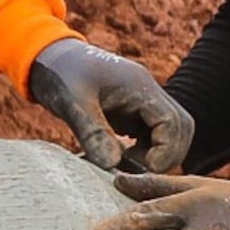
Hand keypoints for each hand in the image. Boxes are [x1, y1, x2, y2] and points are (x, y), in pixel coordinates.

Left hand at [26, 36, 193, 170]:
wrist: (48, 57)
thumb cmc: (60, 74)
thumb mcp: (73, 103)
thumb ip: (93, 133)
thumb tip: (112, 165)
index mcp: (140, 86)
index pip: (173, 122)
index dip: (165, 151)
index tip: (142, 168)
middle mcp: (148, 93)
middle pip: (181, 128)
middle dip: (167, 155)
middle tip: (137, 171)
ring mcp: (143, 102)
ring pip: (171, 132)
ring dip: (157, 154)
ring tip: (125, 165)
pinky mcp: (133, 112)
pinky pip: (152, 134)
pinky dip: (144, 151)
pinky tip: (119, 159)